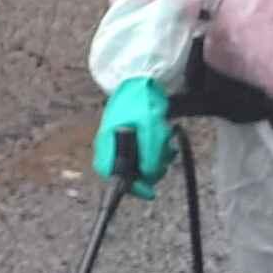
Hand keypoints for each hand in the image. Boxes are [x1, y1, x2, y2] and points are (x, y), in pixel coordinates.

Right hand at [95, 79, 172, 195]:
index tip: (151, 191)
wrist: (141, 80)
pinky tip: (164, 138)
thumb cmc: (140, 102)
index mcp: (108, 148)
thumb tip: (150, 177)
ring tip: (164, 139)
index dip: (134, 188)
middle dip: (152, 167)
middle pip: (133, 175)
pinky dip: (158, 149)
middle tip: (163, 155)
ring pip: (143, 165)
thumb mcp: (149, 131)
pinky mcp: (134, 141)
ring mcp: (122, 145)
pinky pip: (147, 154)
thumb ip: (150, 156)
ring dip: (158, 156)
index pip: (115, 180)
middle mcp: (111, 149)